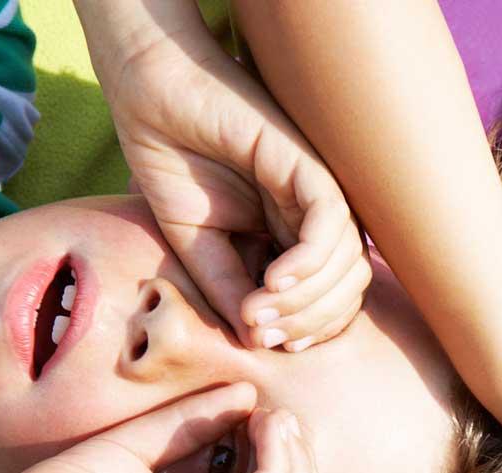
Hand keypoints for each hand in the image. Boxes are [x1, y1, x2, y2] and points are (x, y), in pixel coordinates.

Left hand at [0, 385, 318, 472]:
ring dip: (293, 465)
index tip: (266, 414)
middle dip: (300, 465)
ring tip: (274, 420)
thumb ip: (191, 427)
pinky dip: (271, 470)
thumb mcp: (140, 448)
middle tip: (279, 416)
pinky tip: (258, 431)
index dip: (284, 463)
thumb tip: (245, 395)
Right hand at [91, 11, 367, 349]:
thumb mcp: (197, 247)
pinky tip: (273, 279)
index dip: (306, 331)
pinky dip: (309, 263)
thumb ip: (227, 290)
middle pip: (346, 291)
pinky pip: (332, 226)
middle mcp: (315, 220)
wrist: (154, 101)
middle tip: (259, 332)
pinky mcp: (310, 168)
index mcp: (295, 240)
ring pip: (346, 266)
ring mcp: (318, 194)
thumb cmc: (175, 167)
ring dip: (304, 302)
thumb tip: (254, 341)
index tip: (264, 342)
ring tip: (256, 309)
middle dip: (306, 324)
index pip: (330, 302)